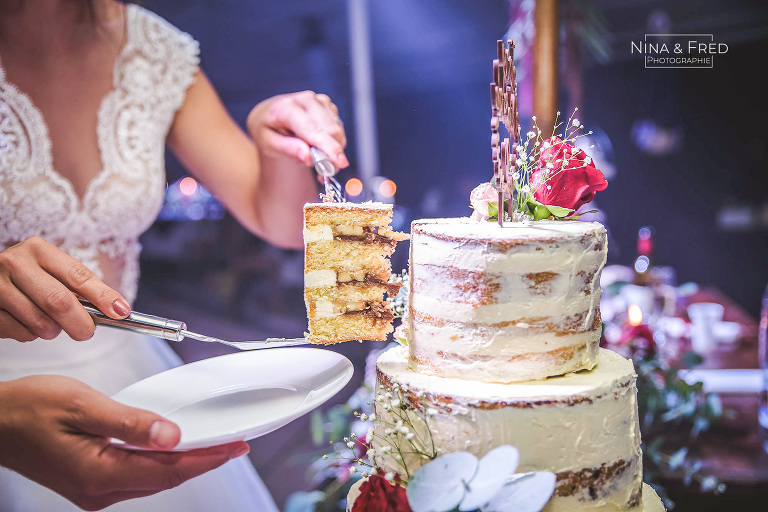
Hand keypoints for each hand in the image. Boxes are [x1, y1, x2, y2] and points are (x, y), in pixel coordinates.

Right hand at [0, 236, 130, 341]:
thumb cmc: (26, 278)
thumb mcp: (49, 271)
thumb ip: (76, 287)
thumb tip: (115, 310)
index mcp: (38, 250)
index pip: (78, 276)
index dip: (103, 296)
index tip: (121, 312)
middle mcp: (15, 263)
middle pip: (60, 302)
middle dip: (80, 323)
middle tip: (86, 332)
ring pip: (41, 323)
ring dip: (52, 331)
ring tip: (47, 322)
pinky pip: (20, 333)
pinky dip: (29, 335)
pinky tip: (24, 321)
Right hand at [0, 375, 248, 510]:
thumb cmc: (29, 409)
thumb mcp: (82, 406)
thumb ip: (130, 422)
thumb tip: (171, 436)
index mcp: (99, 473)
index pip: (169, 470)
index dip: (207, 458)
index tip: (235, 446)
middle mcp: (99, 490)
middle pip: (166, 478)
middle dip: (204, 461)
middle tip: (235, 444)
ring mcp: (95, 490)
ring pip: (154, 479)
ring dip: (185, 462)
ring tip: (214, 445)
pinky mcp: (91, 483)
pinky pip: (138, 476)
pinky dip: (161, 462)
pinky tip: (174, 448)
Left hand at [246, 90, 348, 171]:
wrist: (269, 114)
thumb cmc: (267, 130)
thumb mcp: (268, 144)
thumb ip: (288, 149)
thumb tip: (308, 157)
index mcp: (287, 108)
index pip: (312, 129)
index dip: (328, 147)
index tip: (340, 163)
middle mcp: (306, 99)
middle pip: (331, 130)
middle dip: (332, 154)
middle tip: (324, 171)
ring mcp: (319, 100)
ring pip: (338, 131)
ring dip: (333, 150)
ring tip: (318, 160)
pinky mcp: (327, 104)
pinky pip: (339, 128)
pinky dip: (334, 142)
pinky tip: (321, 148)